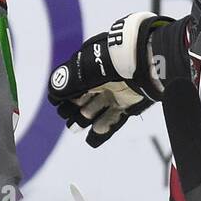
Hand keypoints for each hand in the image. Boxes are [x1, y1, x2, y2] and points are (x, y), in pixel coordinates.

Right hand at [48, 12, 169, 145]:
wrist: (147, 61)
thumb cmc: (113, 62)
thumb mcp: (86, 71)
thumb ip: (67, 82)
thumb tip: (53, 93)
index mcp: (90, 66)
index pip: (73, 83)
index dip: (65, 96)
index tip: (60, 107)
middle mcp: (102, 79)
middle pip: (84, 98)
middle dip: (74, 110)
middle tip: (69, 122)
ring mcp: (115, 91)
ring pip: (97, 109)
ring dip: (86, 119)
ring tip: (76, 128)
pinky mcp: (128, 102)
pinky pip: (114, 118)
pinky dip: (103, 128)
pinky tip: (93, 139)